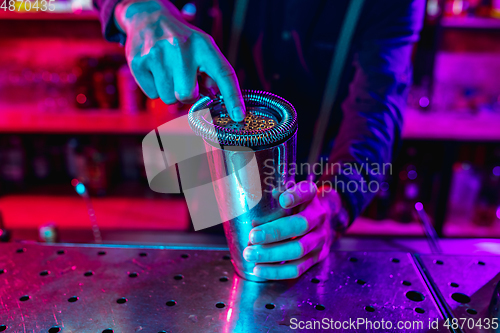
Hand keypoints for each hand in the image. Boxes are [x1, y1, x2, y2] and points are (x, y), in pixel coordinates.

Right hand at [114, 0, 245, 120]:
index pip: (223, 73)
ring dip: (170, 92)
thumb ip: (211, 75)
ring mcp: (158, 55)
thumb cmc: (182, 40)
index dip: (233, 97)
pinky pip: (152, 95)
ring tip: (169, 73)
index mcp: (203, 45)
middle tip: (183, 80)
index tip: (238, 116)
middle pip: (187, 95)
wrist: (148, 18)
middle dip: (187, 94)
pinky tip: (155, 71)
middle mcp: (181, 47)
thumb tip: (213, 100)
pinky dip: (155, 88)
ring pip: (169, 99)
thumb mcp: (202, 49)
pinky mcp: (138, 62)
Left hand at [243, 181, 342, 279]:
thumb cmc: (298, 207)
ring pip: (298, 249)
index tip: (283, 200)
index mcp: (310, 197)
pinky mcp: (317, 257)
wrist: (324, 223)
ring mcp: (320, 239)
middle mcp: (318, 217)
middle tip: (252, 236)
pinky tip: (259, 269)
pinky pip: (298, 268)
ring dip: (271, 254)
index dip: (296, 196)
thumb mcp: (290, 195)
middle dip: (274, 232)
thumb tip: (254, 207)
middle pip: (300, 225)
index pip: (306, 192)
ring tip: (249, 254)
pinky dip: (276, 271)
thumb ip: (274, 197)